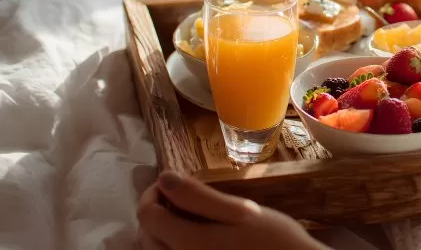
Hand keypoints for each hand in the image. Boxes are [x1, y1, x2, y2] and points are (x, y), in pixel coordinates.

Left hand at [137, 170, 327, 249]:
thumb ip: (197, 196)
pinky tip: (192, 239)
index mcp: (188, 244)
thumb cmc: (274, 239)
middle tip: (179, 197)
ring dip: (161, 232)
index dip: (153, 192)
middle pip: (146, 236)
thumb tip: (164, 177)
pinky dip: (171, 247)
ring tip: (184, 217)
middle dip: (156, 212)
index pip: (148, 214)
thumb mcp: (240, 212)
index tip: (172, 180)